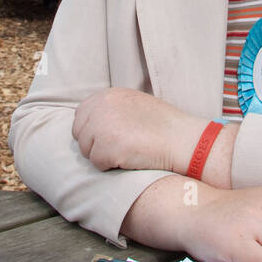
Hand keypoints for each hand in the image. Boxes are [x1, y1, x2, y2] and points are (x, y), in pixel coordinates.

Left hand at [73, 88, 203, 172]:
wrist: (182, 139)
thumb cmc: (163, 125)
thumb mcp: (134, 104)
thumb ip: (111, 108)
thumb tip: (89, 122)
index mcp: (108, 95)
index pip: (80, 115)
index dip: (91, 131)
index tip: (107, 138)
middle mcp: (102, 107)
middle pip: (80, 134)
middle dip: (94, 145)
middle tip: (118, 148)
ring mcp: (104, 126)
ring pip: (87, 151)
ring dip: (103, 156)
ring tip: (127, 151)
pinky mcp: (108, 147)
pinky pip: (97, 163)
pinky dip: (110, 166)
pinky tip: (130, 159)